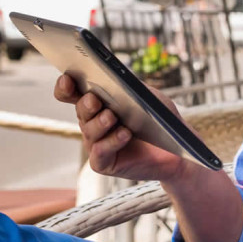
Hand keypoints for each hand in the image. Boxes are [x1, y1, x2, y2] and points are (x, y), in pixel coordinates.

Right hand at [54, 74, 191, 183]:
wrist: (176, 150)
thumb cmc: (160, 120)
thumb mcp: (149, 97)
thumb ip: (132, 86)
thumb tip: (116, 79)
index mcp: (99, 103)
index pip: (74, 93)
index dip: (66, 86)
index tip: (68, 78)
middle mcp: (93, 122)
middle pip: (81, 110)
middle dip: (86, 104)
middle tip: (94, 100)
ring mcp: (96, 143)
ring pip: (89, 130)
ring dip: (99, 123)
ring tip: (112, 117)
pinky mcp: (104, 162)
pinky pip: (100, 152)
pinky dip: (112, 141)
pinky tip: (124, 134)